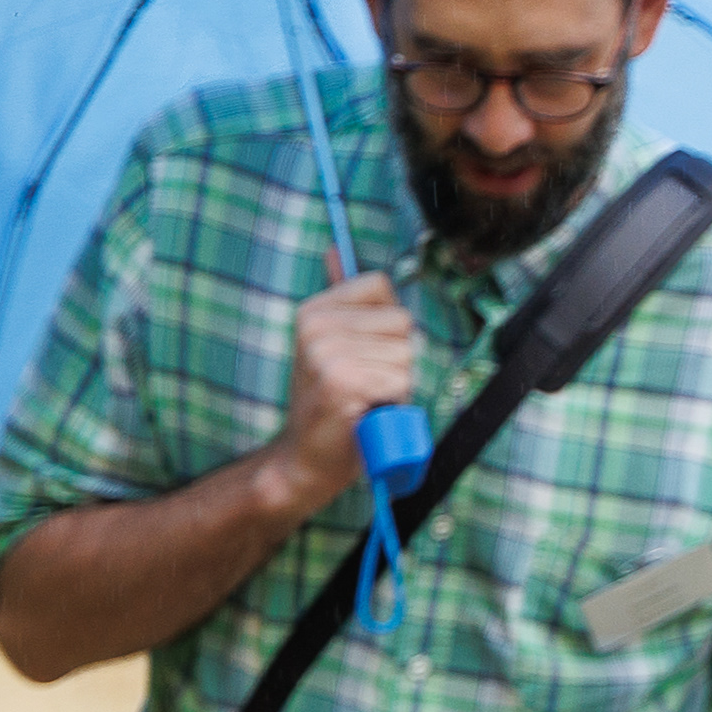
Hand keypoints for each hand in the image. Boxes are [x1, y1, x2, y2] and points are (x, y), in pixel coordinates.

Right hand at [262, 264, 417, 515]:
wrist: (304, 462)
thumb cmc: (329, 407)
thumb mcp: (329, 347)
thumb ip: (340, 300)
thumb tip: (336, 250)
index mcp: (314, 311)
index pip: (382, 286)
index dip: (388, 326)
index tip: (365, 353)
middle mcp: (317, 327)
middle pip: (402, 322)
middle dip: (397, 359)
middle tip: (367, 385)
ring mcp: (327, 354)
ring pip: (406, 355)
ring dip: (397, 384)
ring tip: (367, 400)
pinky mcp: (343, 382)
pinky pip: (400, 382)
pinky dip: (393, 404)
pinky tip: (367, 413)